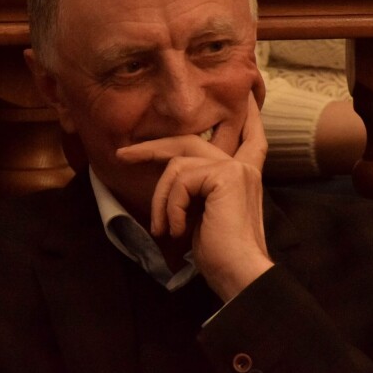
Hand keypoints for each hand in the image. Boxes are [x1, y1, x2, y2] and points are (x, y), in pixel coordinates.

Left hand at [117, 94, 272, 300]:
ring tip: (165, 229)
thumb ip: (199, 191)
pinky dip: (171, 207)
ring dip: (162, 200)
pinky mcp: (225, 176)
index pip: (249, 137)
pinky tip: (178, 230)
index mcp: (244, 175)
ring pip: (177, 165)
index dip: (247, 117)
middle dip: (152, 147)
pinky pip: (180, 181)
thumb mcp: (205, 215)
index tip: (246, 97)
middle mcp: (244, 167)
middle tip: (123, 155)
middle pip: (189, 142)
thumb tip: (175, 179)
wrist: (240, 275)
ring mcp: (235, 169)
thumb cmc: (222, 255)